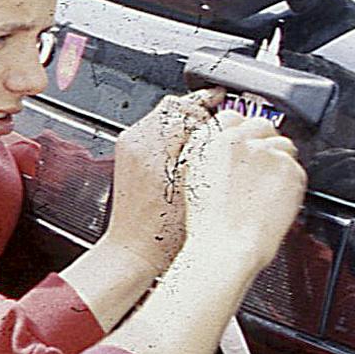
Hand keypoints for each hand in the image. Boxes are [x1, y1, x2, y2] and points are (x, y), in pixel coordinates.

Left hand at [101, 90, 212, 270]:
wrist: (134, 251)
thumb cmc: (161, 230)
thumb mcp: (195, 186)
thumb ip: (207, 150)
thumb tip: (222, 127)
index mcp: (153, 143)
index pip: (184, 105)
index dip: (209, 103)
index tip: (225, 102)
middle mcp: (137, 140)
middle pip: (173, 108)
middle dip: (198, 110)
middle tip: (220, 117)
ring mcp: (130, 148)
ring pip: (164, 118)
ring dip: (186, 122)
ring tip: (207, 134)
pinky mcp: (129, 158)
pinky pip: (155, 133)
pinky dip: (174, 136)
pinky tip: (190, 152)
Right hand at [179, 110, 306, 272]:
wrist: (225, 247)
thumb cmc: (209, 225)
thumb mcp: (197, 179)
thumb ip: (213, 155)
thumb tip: (230, 147)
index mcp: (214, 140)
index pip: (234, 116)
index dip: (242, 132)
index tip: (247, 145)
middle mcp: (242, 141)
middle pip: (263, 125)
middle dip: (265, 142)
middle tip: (263, 168)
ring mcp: (268, 154)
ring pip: (284, 145)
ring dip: (280, 161)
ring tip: (269, 188)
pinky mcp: (290, 170)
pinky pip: (297, 169)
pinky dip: (291, 183)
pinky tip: (277, 201)